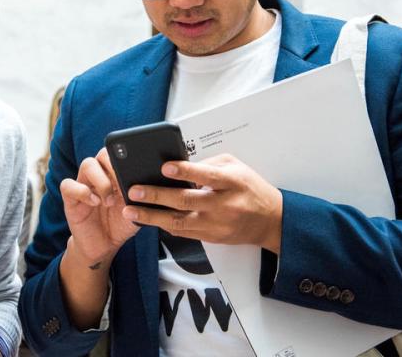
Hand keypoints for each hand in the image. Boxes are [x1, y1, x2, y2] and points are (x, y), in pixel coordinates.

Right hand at [60, 148, 138, 264]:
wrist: (104, 245)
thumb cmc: (121, 224)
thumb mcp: (137, 210)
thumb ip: (143, 197)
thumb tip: (153, 185)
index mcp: (116, 174)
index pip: (119, 153)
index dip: (126, 157)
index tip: (136, 171)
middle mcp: (99, 176)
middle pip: (102, 154)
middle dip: (114, 165)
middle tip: (123, 183)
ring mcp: (84, 185)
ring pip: (87, 164)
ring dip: (101, 181)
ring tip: (109, 200)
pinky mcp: (71, 199)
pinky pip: (68, 185)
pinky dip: (82, 191)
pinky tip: (94, 203)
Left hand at [120, 153, 283, 252]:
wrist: (270, 220)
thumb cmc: (250, 189)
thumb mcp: (236, 167)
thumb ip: (209, 163)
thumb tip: (180, 165)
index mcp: (232, 182)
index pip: (206, 176)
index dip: (185, 171)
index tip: (164, 168)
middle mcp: (223, 205)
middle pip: (186, 201)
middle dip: (157, 196)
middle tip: (135, 191)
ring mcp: (216, 224)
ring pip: (179, 221)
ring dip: (152, 216)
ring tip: (131, 210)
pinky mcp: (211, 237)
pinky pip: (183, 232)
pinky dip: (163, 225)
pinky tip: (147, 219)